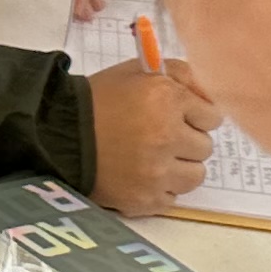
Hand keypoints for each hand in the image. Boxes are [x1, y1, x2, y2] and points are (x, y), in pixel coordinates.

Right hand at [86, 58, 220, 213]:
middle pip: (205, 147)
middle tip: (160, 137)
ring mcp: (157, 172)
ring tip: (154, 159)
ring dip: (179, 168)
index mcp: (167, 99)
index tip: (176, 116)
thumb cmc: (100, 101)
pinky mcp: (145, 199)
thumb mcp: (139, 72)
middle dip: (186, 141)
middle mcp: (167, 136)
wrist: (58, 135)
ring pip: (195, 176)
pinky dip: (161, 189)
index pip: (212, 117)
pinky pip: (173, 198)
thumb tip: (211, 95)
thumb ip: (182, 74)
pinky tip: (141, 176)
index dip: (194, 115)